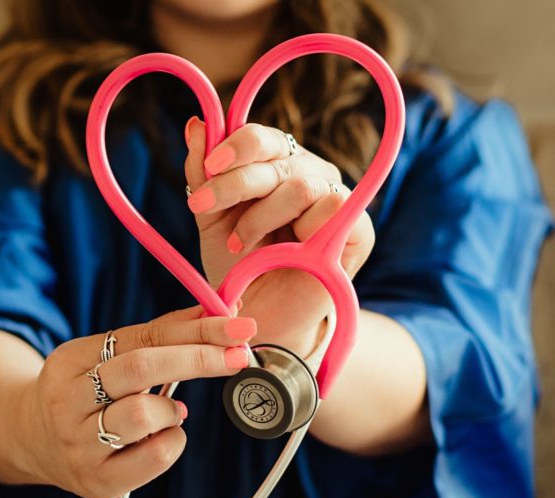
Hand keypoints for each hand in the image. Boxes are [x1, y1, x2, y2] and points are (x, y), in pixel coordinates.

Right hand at [18, 306, 256, 497]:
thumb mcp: (106, 357)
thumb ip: (158, 336)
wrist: (33, 441)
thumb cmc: (86, 392)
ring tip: (171, 411)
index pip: (141, 336)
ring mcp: (78, 444)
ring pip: (143, 415)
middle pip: (140, 368)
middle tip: (239, 355)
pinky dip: (173, 440)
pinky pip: (153, 458)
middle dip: (198, 358)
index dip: (195, 330)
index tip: (237, 326)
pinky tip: (164, 436)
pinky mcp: (97, 481)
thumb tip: (219, 313)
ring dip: (173, 409)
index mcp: (70, 360)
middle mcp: (67, 401)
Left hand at [183, 117, 374, 353]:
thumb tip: (196, 124)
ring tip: (240, 244)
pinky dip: (301, 230)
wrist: (260, 317)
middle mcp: (308, 173)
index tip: (208, 169)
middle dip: (234, 183)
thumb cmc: (239, 266)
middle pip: (277, 156)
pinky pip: (334, 208)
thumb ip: (202, 174)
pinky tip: (285, 252)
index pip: (261, 137)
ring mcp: (335, 198)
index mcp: (276, 165)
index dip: (235, 146)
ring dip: (261, 217)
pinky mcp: (358, 229)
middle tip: (203, 207)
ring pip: (301, 184)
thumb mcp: (211, 219)